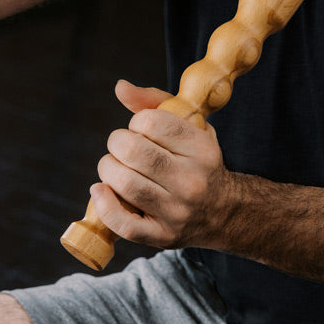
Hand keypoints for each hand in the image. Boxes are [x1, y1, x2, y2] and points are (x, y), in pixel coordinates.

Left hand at [90, 80, 236, 250]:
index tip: (139, 129)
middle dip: (116, 143)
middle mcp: (192, 180)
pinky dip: (104, 205)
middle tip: (120, 147)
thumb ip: (153, 103)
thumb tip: (119, 87)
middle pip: (134, 153)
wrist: (223, 211)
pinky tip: (100, 190)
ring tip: (113, 167)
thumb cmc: (196, 161)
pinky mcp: (162, 237)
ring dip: (108, 170)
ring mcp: (177, 211)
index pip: (152, 123)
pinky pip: (123, 224)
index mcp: (201, 148)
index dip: (136, 122)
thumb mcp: (189, 127)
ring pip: (126, 184)